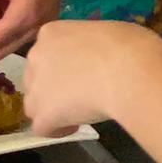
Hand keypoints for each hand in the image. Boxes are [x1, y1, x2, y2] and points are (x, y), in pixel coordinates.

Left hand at [24, 20, 149, 136]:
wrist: (127, 70)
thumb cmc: (128, 46)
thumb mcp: (104, 34)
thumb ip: (90, 47)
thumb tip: (98, 61)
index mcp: (50, 33)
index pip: (46, 54)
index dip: (62, 67)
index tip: (81, 74)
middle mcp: (36, 56)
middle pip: (35, 79)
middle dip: (52, 89)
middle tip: (78, 95)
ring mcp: (36, 86)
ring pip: (34, 104)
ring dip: (51, 110)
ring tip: (77, 113)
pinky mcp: (43, 113)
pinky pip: (42, 127)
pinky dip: (57, 130)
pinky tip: (75, 126)